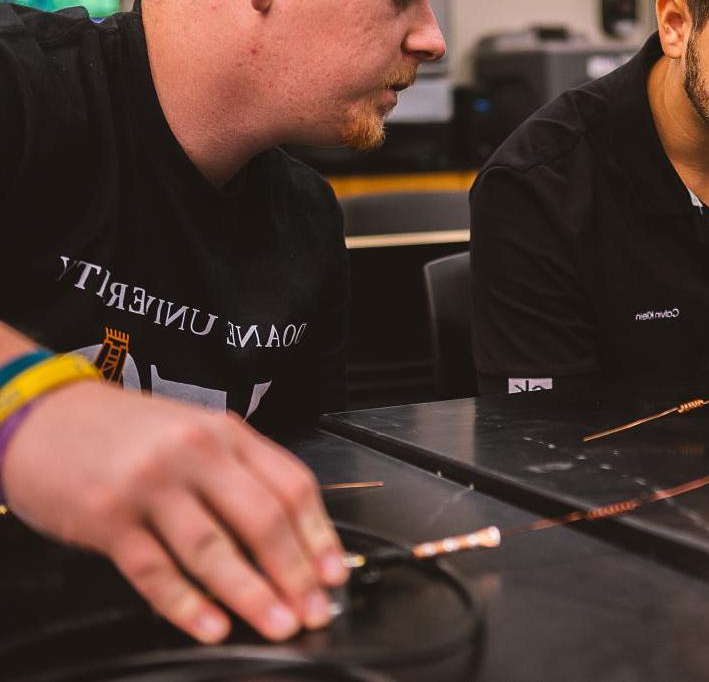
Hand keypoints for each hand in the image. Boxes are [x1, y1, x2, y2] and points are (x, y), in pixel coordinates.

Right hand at [2, 380, 347, 643]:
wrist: (43, 415)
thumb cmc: (125, 431)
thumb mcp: (193, 432)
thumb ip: (239, 474)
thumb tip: (289, 538)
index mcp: (225, 433)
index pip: (292, 485)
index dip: (320, 535)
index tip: (334, 574)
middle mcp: (194, 453)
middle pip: (262, 520)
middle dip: (295, 573)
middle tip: (313, 610)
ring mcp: (150, 485)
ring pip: (213, 549)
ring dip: (252, 594)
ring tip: (277, 623)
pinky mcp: (107, 518)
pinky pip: (155, 570)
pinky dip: (186, 605)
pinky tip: (211, 625)